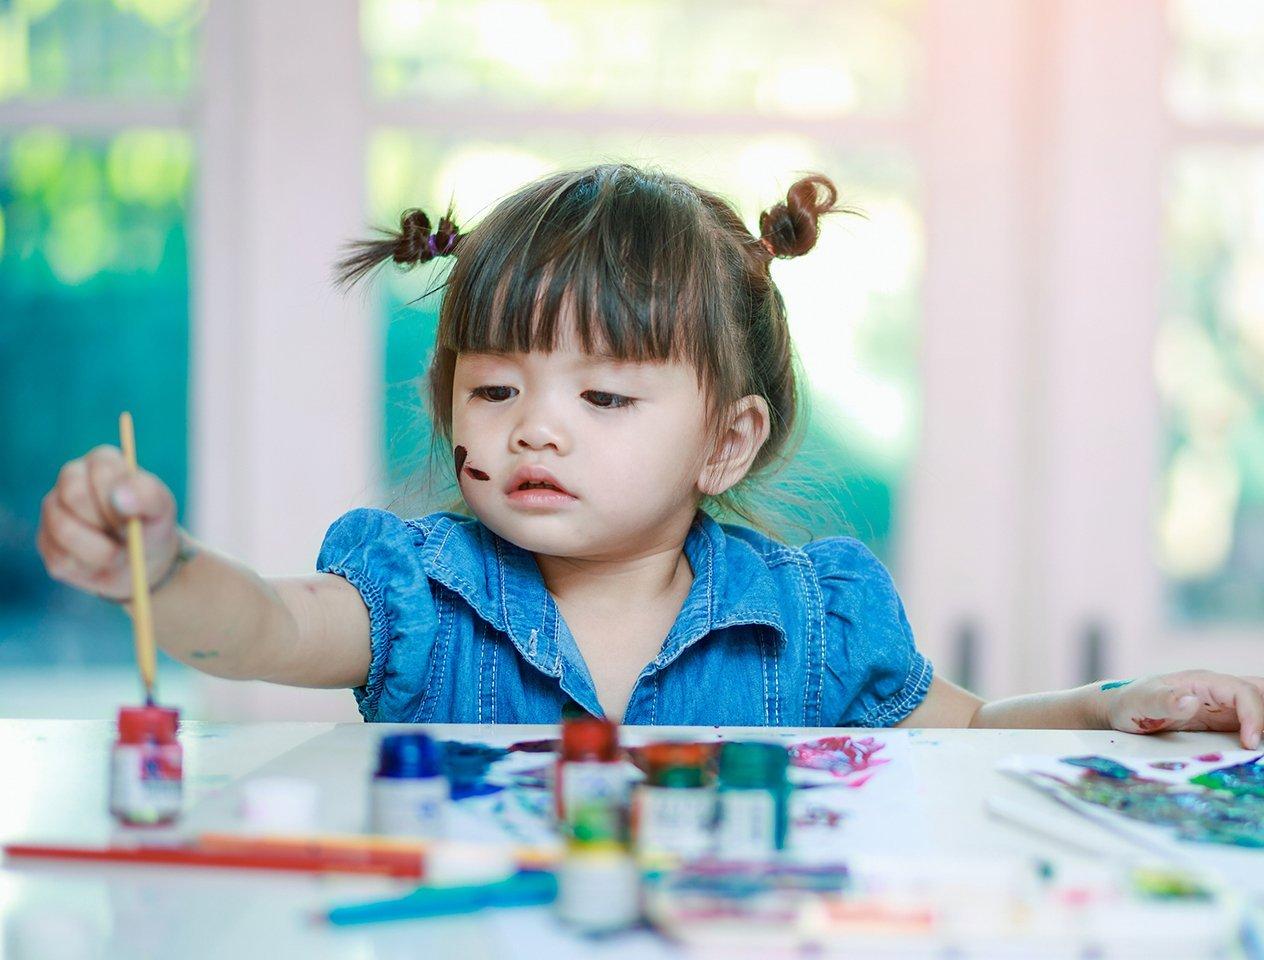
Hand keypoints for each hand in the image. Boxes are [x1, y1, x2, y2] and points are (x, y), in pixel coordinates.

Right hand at [36, 445, 179, 601]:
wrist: (142, 562)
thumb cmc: (151, 526)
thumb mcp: (162, 510)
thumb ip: (147, 495)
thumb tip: (119, 497)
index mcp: (102, 461)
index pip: (102, 471)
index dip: (121, 499)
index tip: (135, 515)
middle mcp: (71, 478)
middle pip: (74, 495)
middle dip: (107, 523)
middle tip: (126, 535)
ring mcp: (54, 510)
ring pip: (64, 529)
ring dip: (101, 551)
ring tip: (118, 553)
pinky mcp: (46, 542)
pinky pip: (61, 558)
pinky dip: (89, 567)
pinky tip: (100, 562)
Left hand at [1103, 671, 1263, 748]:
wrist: (1120, 709)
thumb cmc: (1129, 702)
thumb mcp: (1140, 702)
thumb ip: (1164, 700)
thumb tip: (1190, 701)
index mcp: (1202, 682)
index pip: (1242, 691)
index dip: (1253, 715)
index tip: (1250, 742)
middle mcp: (1217, 691)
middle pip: (1259, 692)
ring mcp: (1221, 705)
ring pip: (1257, 705)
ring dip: (1263, 722)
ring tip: (1263, 747)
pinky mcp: (1221, 721)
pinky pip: (1249, 722)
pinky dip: (1258, 730)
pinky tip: (1256, 746)